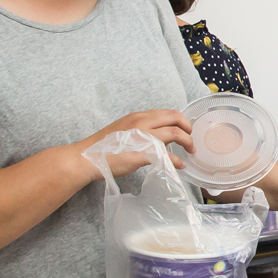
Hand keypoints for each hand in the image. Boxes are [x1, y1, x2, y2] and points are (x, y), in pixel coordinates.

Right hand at [73, 110, 191, 179]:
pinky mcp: (142, 153)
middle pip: (175, 118)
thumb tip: (158, 136)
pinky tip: (180, 165)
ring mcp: (142, 137)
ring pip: (174, 134)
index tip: (186, 129)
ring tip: (190, 151)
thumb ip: (141, 130)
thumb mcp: (124, 130)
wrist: (86, 157)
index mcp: (138, 116)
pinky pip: (167, 155)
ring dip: (187, 142)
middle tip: (191, 139)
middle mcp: (142, 122)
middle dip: (188, 128)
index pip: (167, 113)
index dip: (181, 120)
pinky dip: (177, 160)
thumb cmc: (102, 147)